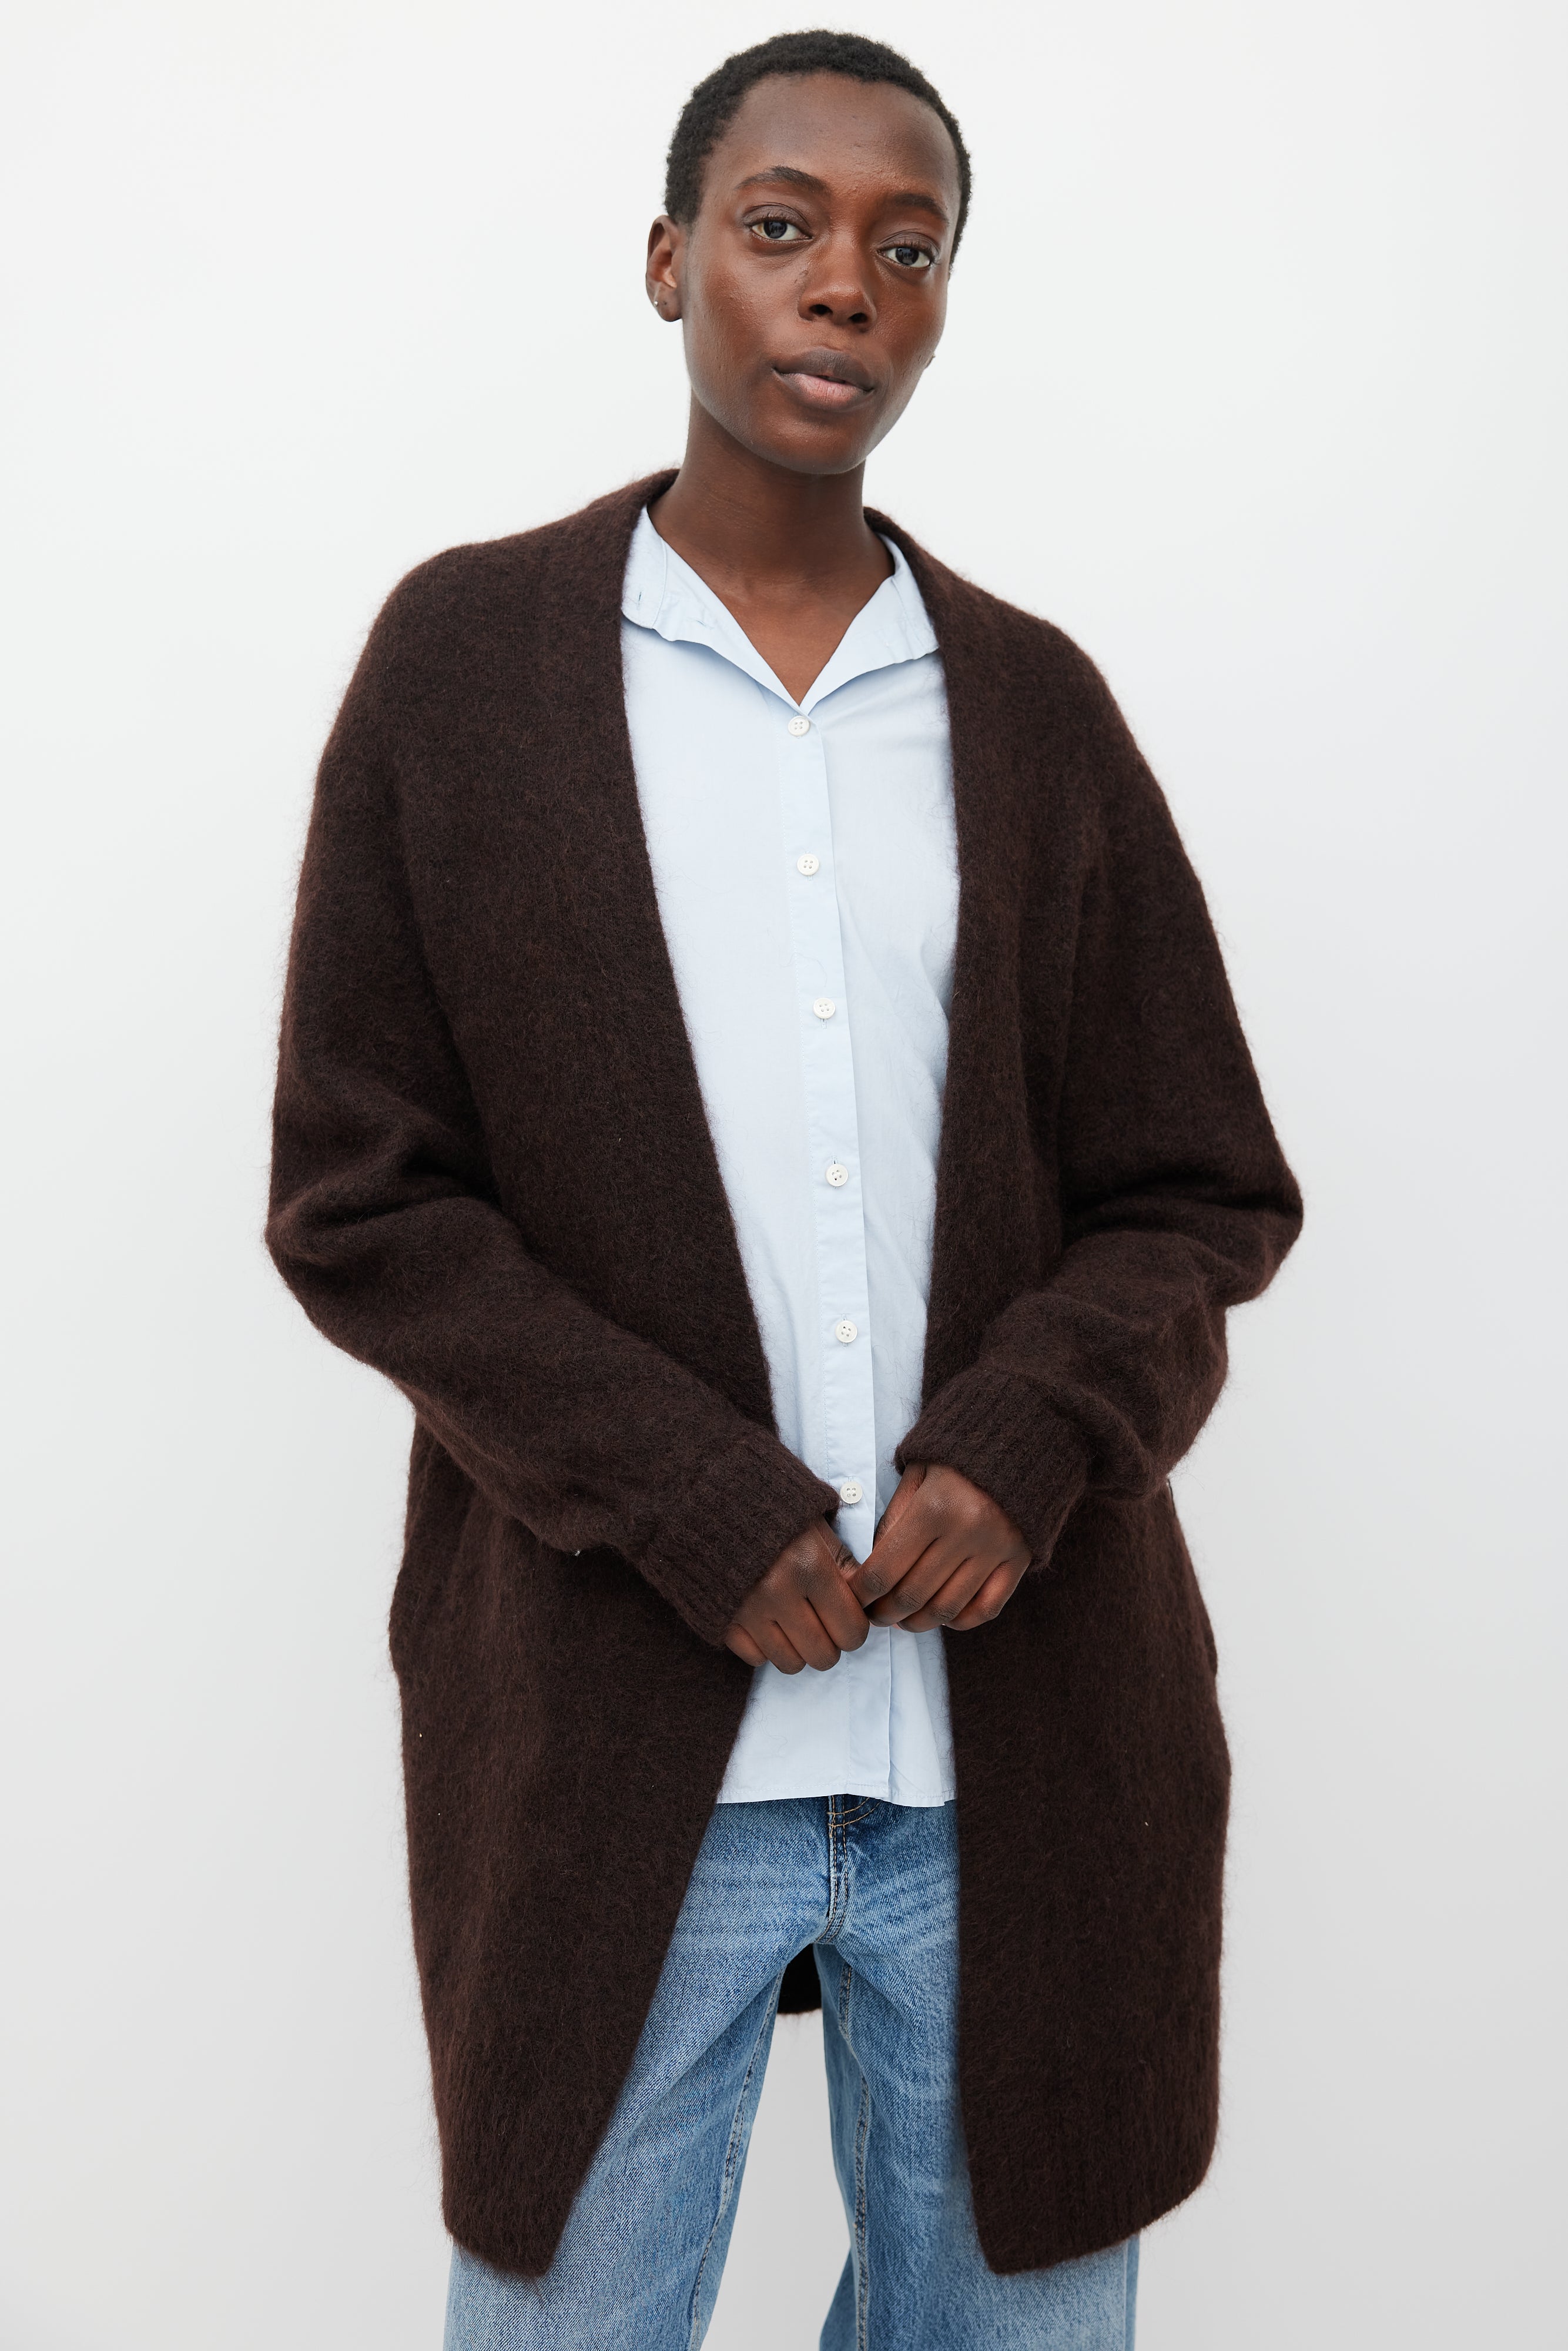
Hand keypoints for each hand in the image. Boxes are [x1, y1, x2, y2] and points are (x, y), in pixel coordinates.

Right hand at [724, 1520, 871, 1674]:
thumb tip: (864, 1606)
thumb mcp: (818, 1530)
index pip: (851, 1630)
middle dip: (829, 1644)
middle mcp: (779, 1592)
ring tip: (795, 1623)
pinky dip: (765, 1647)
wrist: (713, 1505)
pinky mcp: (723, 1620)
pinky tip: (767, 1622)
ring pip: (791, 1663)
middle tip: (822, 1623)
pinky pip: (756, 1659)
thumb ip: (844, 1567)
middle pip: (823, 1656)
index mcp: (810, 1565)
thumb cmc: (775, 1517)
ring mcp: (747, 1610)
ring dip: (798, 1650)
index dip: (855, 1628)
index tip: (847, 1617)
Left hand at [848, 1464, 1030, 1631]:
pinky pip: (987, 1608)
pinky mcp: (1020, 1559)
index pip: (885, 1571)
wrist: (1022, 1437)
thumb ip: (893, 1520)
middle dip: (885, 1614)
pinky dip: (960, 1621)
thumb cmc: (958, 1455)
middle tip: (874, 1616)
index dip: (863, 1594)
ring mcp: (996, 1549)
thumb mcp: (917, 1473)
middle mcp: (967, 1532)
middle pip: (913, 1596)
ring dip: (918, 1623)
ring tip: (903, 1620)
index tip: (854, 1600)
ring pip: (947, 1609)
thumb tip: (875, 1569)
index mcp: (934, 1507)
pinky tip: (943, 1615)